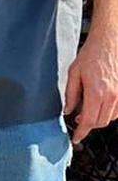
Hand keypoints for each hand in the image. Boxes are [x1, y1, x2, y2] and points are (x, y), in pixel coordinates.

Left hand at [64, 26, 117, 143]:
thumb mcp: (73, 74)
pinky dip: (107, 112)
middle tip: (77, 120)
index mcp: (97, 92)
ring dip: (98, 118)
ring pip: (110, 118)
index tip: (76, 138)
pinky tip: (98, 105)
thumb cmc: (90, 55)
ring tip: (86, 111)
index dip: (82, 132)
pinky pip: (117, 110)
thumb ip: (71, 95)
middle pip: (100, 122)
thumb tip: (68, 111)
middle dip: (88, 125)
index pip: (89, 121)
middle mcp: (112, 96)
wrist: (108, 42)